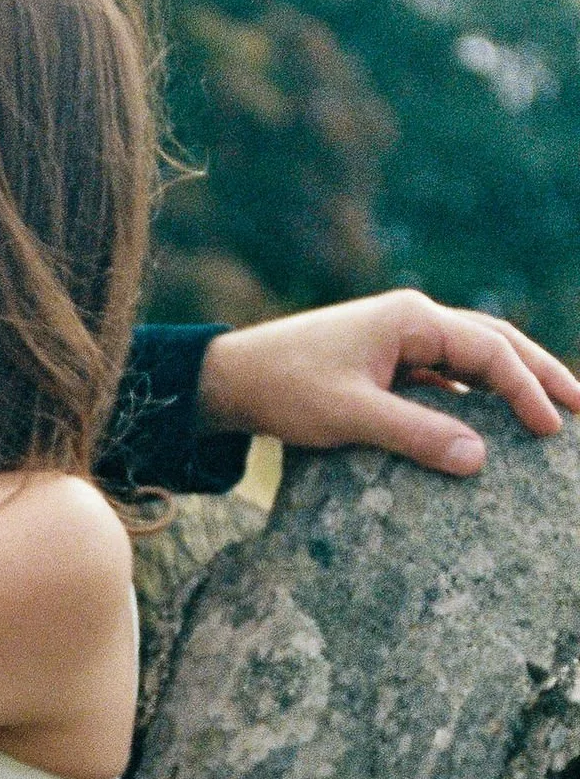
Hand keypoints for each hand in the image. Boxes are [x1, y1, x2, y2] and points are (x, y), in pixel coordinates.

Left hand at [198, 289, 579, 475]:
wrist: (231, 377)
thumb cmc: (285, 389)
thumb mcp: (350, 416)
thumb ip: (414, 435)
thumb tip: (480, 457)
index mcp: (412, 320)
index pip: (491, 351)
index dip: (528, 390)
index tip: (554, 429)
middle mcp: (414, 320)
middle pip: (496, 342)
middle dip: (541, 373)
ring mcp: (401, 339)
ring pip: (473, 357)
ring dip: (511, 382)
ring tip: (551, 414)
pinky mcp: (387, 361)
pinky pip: (446, 377)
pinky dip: (474, 396)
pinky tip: (490, 427)